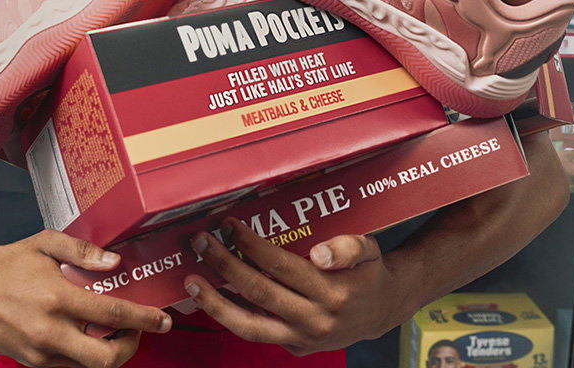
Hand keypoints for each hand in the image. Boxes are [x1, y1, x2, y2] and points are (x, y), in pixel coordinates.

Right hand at [0, 230, 170, 367]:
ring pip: (88, 366)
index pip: (112, 314)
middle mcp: (50, 330)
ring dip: (108, 351)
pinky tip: (87, 332)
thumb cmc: (8, 262)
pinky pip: (68, 364)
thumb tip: (114, 261)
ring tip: (115, 328)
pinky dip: (84, 352)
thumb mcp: (47, 243)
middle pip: (105, 358)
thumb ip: (83, 251)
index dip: (143, 319)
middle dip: (131, 347)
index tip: (161, 319)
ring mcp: (39, 351)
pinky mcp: (30, 361)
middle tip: (140, 330)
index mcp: (57, 298)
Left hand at [184, 218, 398, 355]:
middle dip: (224, 265)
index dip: (250, 245)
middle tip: (201, 243)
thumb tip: (321, 253)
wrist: (382, 311)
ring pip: (250, 326)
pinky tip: (211, 298)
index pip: (279, 265)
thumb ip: (347, 248)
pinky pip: (256, 333)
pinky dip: (231, 317)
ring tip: (191, 281)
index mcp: (330, 292)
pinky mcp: (295, 348)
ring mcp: (302, 339)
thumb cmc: (369, 273)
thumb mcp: (367, 251)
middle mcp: (314, 320)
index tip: (228, 226)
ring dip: (215, 303)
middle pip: (258, 292)